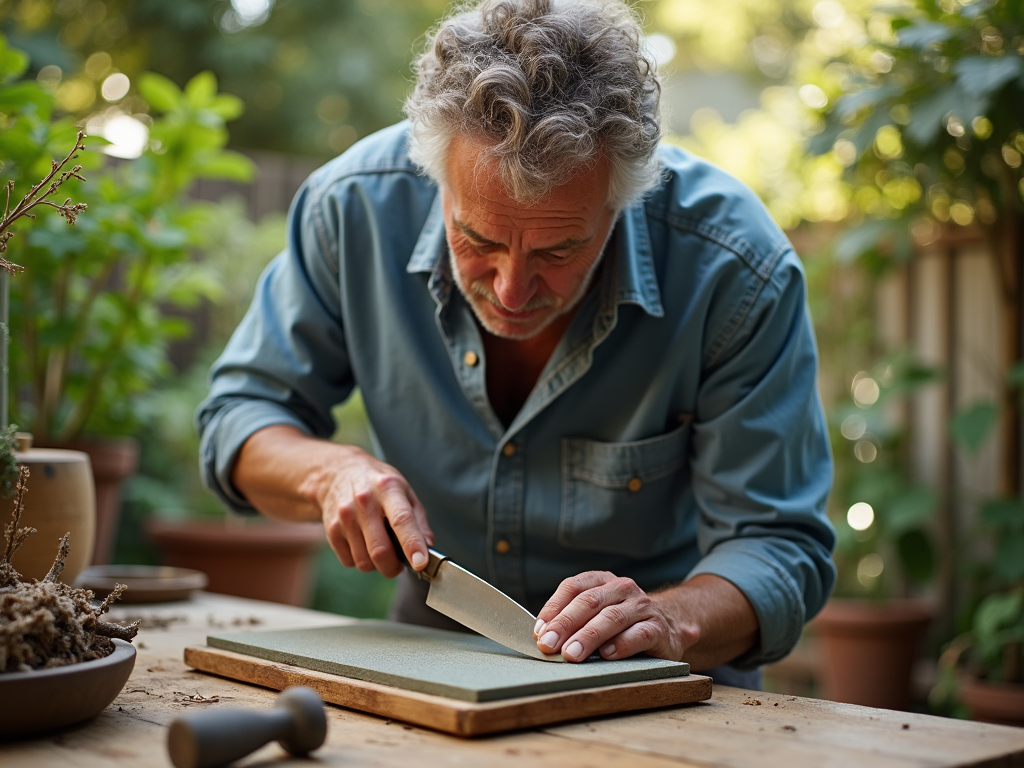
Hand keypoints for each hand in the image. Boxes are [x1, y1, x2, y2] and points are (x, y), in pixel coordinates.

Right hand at [310, 445, 433, 577]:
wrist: (338, 472)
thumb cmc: (378, 484)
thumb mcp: (404, 490)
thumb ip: (418, 520)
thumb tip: (428, 547)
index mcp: (388, 488)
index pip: (402, 520)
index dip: (412, 544)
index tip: (420, 563)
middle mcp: (364, 501)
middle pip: (380, 549)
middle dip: (393, 567)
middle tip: (399, 565)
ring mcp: (345, 516)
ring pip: (364, 561)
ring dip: (376, 565)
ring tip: (380, 548)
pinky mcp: (331, 529)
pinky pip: (349, 561)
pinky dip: (360, 560)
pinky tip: (362, 544)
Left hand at [533, 571, 692, 662]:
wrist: (669, 625)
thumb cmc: (622, 623)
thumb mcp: (596, 614)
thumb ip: (573, 621)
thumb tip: (542, 636)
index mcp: (602, 580)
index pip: (573, 587)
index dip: (553, 608)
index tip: (539, 631)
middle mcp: (622, 588)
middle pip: (589, 602)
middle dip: (565, 624)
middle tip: (548, 644)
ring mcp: (642, 606)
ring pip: (612, 617)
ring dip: (588, 636)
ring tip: (571, 653)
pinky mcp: (658, 629)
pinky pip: (639, 634)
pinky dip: (621, 644)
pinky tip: (607, 655)